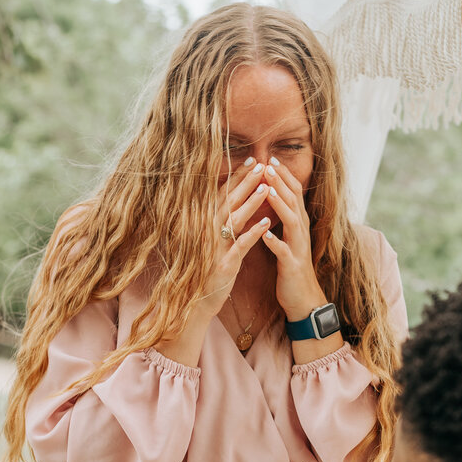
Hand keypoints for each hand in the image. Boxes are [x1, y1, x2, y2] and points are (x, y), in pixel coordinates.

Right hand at [201, 160, 271, 317]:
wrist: (194, 302)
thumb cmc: (206, 270)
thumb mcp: (212, 242)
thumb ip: (220, 221)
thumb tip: (232, 199)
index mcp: (205, 224)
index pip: (223, 194)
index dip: (238, 176)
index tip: (252, 159)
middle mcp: (207, 232)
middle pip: (229, 201)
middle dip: (246, 182)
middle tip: (262, 165)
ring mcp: (214, 248)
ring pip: (234, 219)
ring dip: (250, 203)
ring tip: (266, 188)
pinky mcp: (223, 265)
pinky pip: (239, 246)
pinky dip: (253, 233)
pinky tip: (266, 223)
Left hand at [259, 158, 325, 319]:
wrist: (303, 297)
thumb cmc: (291, 265)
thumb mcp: (288, 236)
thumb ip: (284, 216)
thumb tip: (274, 194)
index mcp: (298, 223)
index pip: (294, 192)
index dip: (283, 175)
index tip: (269, 158)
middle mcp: (301, 231)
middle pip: (294, 201)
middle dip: (281, 182)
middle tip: (267, 164)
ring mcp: (298, 247)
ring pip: (292, 221)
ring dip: (280, 205)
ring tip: (269, 190)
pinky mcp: (291, 265)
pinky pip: (283, 251)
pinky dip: (274, 241)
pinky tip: (263, 234)